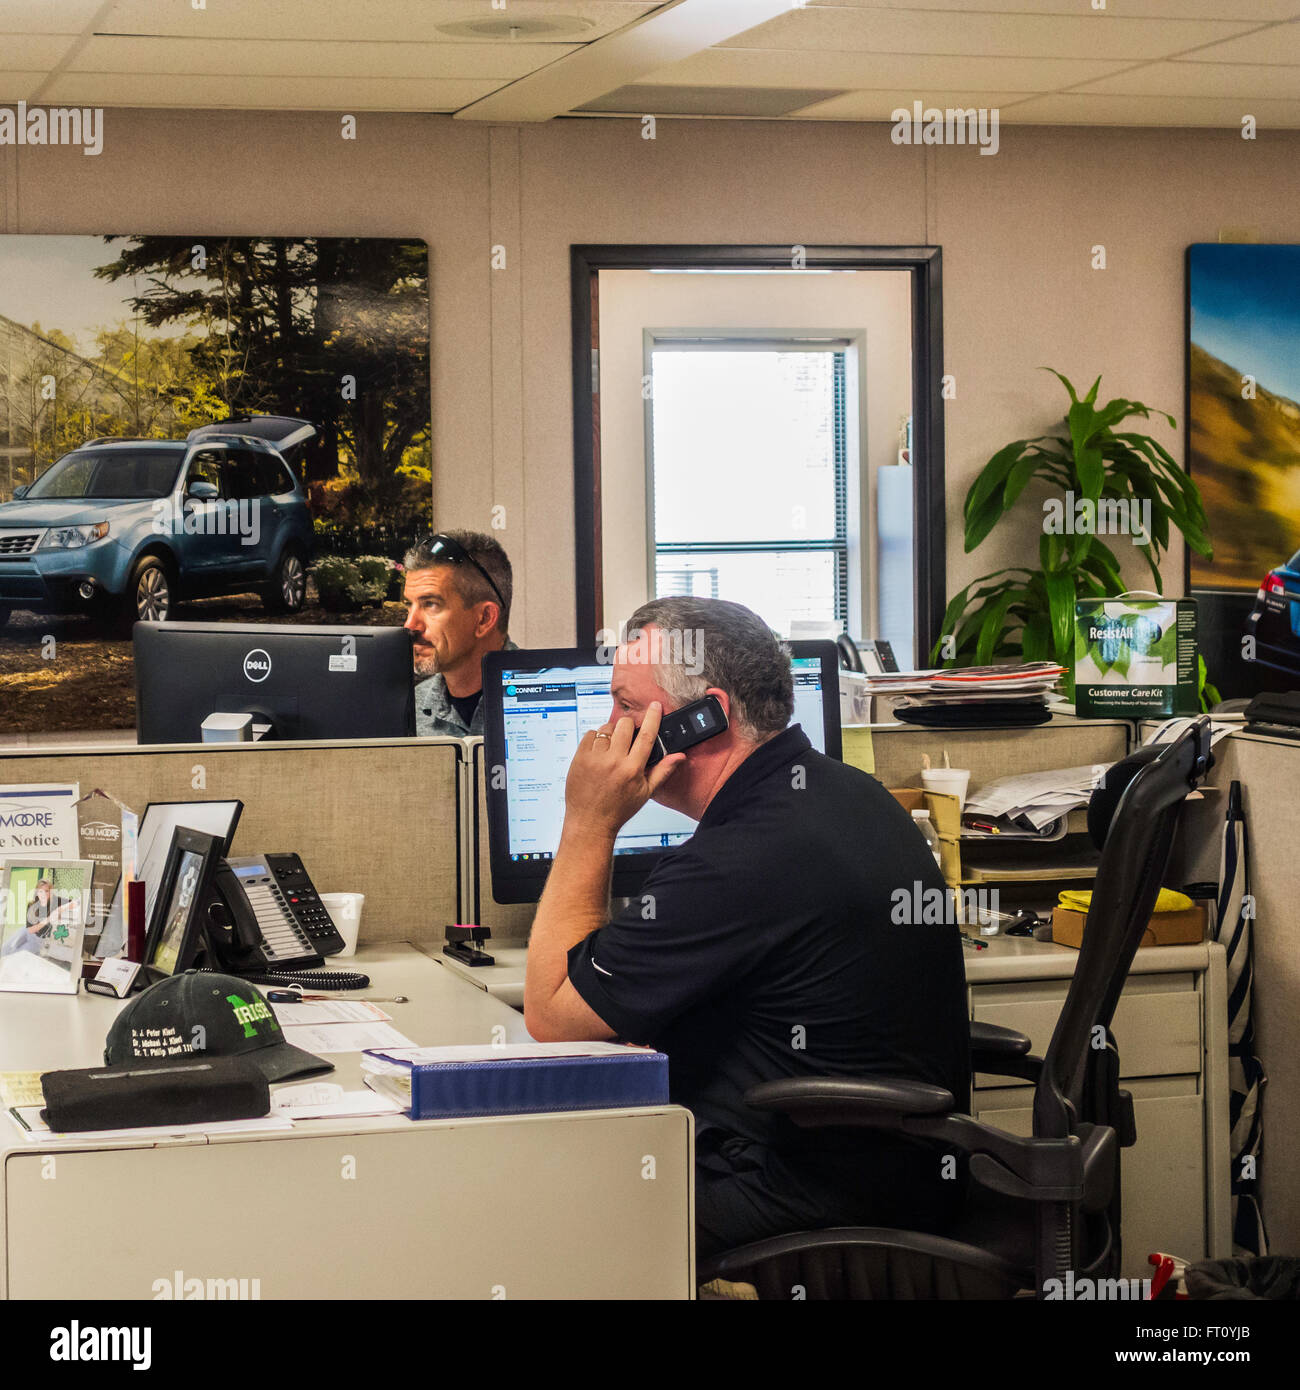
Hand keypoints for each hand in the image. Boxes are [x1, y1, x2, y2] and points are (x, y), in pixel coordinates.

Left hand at [563, 701, 685, 836]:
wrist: (590, 822)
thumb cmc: (618, 809)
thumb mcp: (645, 793)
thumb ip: (663, 771)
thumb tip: (679, 756)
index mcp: (632, 769)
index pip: (647, 736)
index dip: (653, 718)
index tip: (655, 706)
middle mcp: (613, 762)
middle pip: (625, 726)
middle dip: (629, 727)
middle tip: (628, 737)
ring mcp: (594, 759)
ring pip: (607, 728)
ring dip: (612, 733)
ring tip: (612, 748)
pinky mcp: (579, 759)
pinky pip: (590, 735)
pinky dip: (596, 738)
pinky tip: (599, 751)